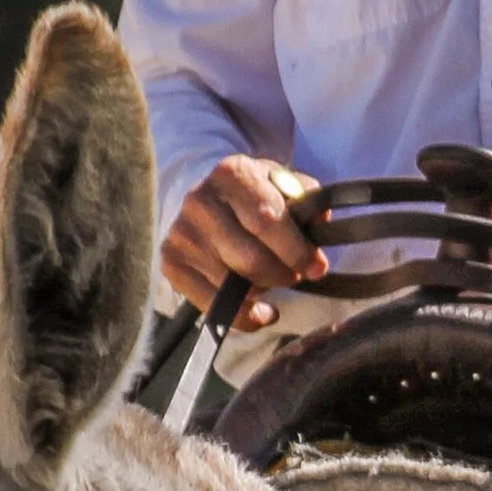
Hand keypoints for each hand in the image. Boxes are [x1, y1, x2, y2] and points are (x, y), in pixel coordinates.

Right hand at [161, 155, 327, 327]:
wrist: (207, 198)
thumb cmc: (254, 195)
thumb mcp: (283, 184)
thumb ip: (306, 200)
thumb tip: (319, 222)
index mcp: (231, 174)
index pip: (267, 220)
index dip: (296, 250)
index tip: (317, 268)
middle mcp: (199, 202)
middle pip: (250, 260)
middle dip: (282, 275)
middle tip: (294, 275)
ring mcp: (181, 235)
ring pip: (233, 285)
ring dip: (262, 291)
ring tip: (270, 279)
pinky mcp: (172, 263)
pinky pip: (213, 306)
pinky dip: (244, 316)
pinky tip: (259, 307)